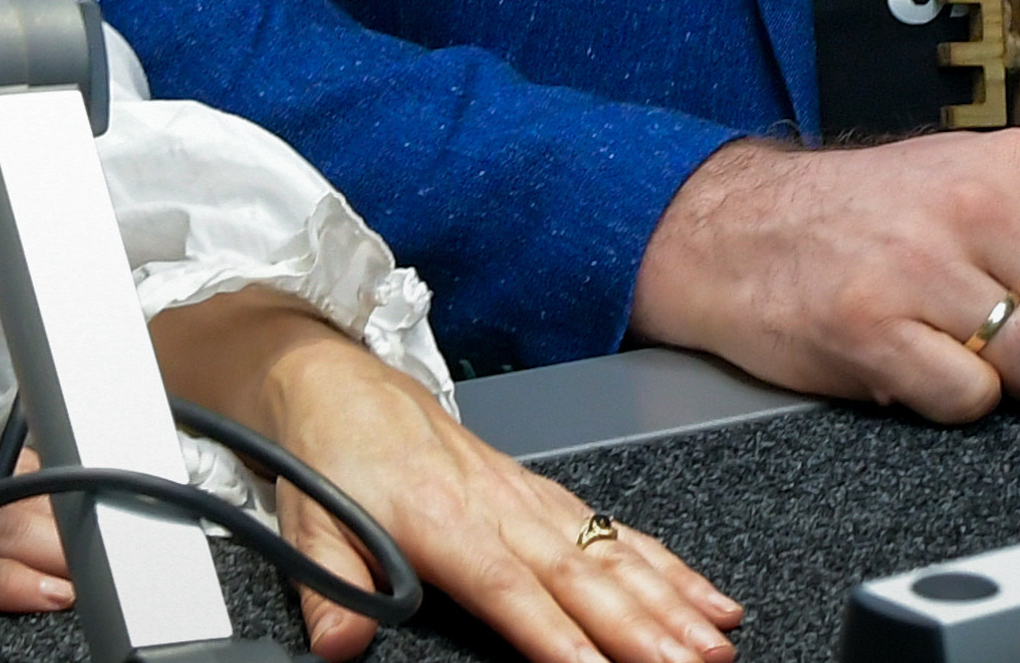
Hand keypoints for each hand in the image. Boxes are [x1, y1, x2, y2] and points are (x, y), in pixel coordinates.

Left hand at [169, 295, 742, 662]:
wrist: (338, 382)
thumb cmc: (329, 458)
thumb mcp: (304, 525)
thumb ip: (328, 586)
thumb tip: (338, 644)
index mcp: (441, 522)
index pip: (509, 589)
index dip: (556, 634)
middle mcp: (500, 509)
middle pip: (583, 577)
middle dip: (644, 628)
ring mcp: (532, 500)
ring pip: (614, 556)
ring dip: (672, 603)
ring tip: (716, 645)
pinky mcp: (547, 495)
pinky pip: (620, 533)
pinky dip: (671, 568)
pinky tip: (710, 600)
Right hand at [626, 135, 1019, 421]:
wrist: (735, 226)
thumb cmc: (866, 212)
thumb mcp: (973, 174)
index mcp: (1019, 164)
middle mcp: (979, 206)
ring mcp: (922, 267)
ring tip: (979, 355)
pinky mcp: (871, 328)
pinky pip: (970, 401)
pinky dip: (960, 403)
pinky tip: (929, 368)